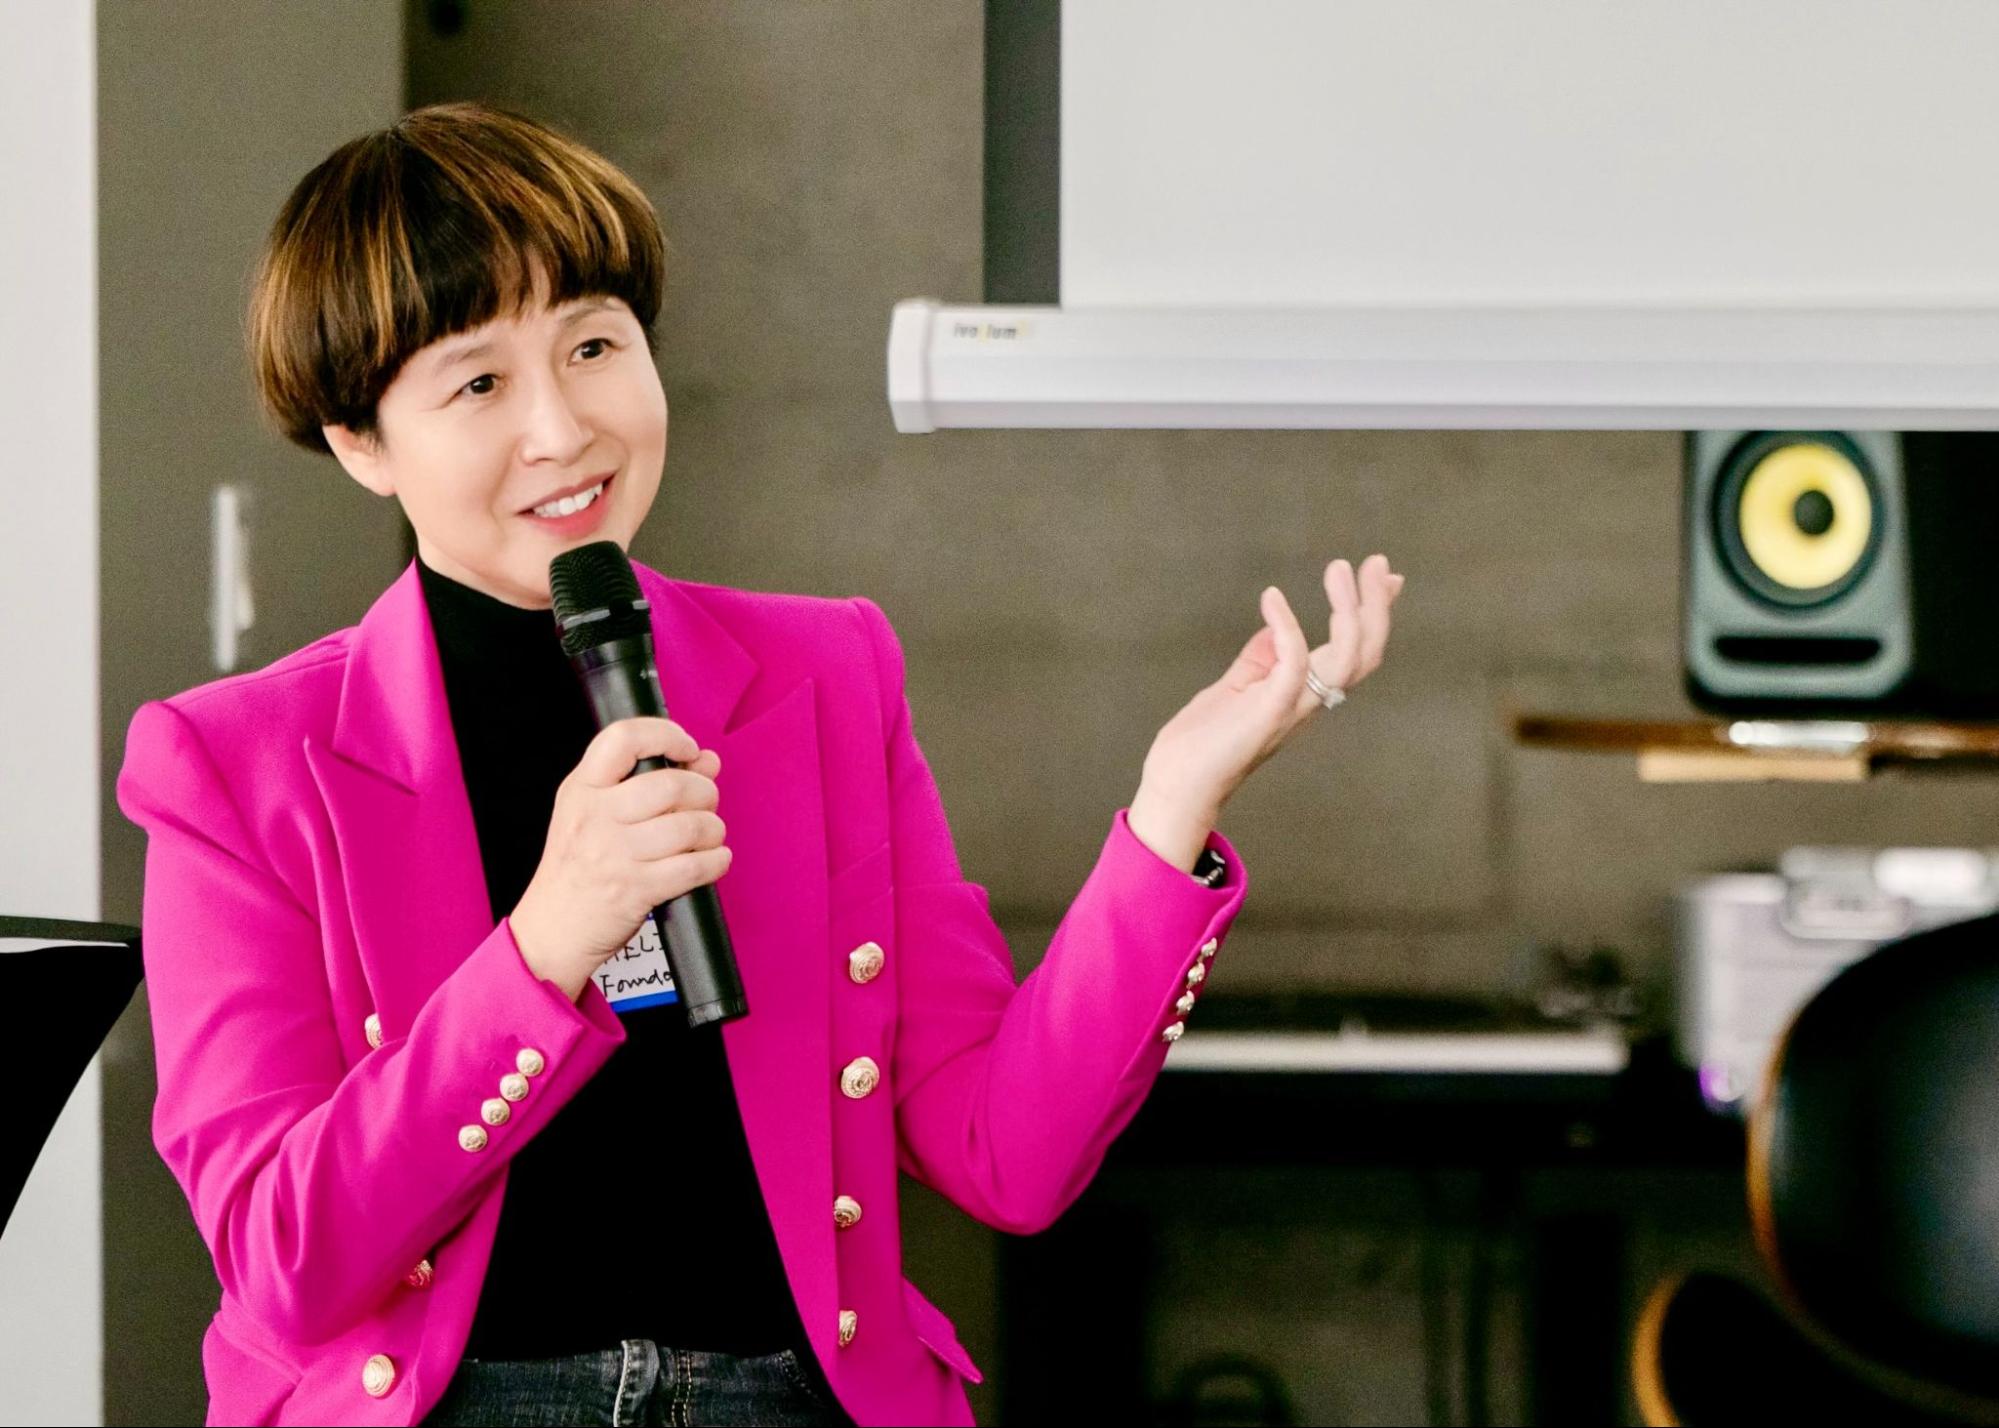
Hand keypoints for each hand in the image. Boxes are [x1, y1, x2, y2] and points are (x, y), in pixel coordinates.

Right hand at [509, 717, 728, 1001]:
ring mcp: (615, 854)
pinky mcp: (636, 890)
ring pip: (690, 825)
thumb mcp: (597, 814)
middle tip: (704, 803)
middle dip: (704, 791)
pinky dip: (716, 861)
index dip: (667, 735)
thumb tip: (707, 762)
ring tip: (708, 835)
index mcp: (583, 788)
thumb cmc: (579, 867)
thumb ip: (648, 781)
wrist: (551, 929)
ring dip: (713, 829)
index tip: (688, 750)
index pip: (624, 738)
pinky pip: (695, 867)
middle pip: (671, 784)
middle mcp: (596, 817)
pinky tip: (712, 860)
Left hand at [1132, 555, 1404, 863]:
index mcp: (1306, 695)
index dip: (1375, 614)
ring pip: (1347, 658)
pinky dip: (1287, 627)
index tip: (1386, 576)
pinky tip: (1272, 597)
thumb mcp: (1237, 687)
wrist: (1178, 785)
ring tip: (1340, 568)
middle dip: (1376, 605)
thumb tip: (1276, 624)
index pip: (1356, 651)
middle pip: (1366, 652)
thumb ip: (1261, 658)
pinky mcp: (1268, 713)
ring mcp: (1292, 708)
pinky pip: (1292, 665)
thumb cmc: (1204, 742)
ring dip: (1350, 609)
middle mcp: (1309, 702)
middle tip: (1376, 562)